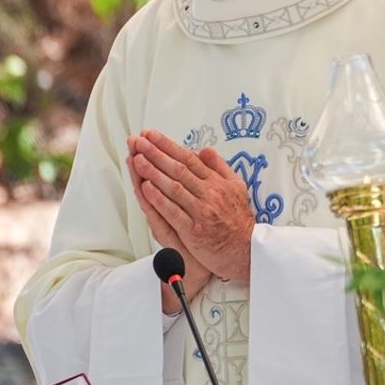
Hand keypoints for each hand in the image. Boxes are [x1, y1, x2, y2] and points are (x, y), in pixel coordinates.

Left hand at [129, 129, 255, 283]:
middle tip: (138, 141)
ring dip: (153, 172)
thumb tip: (204, 150)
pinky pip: (174, 212)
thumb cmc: (239, 219)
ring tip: (137, 159)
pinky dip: (159, 199)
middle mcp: (210, 194)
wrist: (246, 249)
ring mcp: (202, 212)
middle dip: (156, 154)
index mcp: (217, 182)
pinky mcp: (194, 231)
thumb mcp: (237, 186)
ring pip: (174, 188)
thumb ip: (220, 167)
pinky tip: (146, 188)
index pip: (189, 159)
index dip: (168, 146)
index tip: (152, 135)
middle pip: (179, 169)